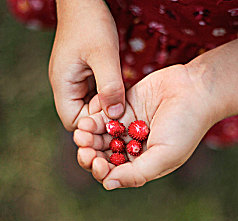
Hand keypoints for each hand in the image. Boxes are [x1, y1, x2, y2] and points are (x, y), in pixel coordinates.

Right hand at [49, 0, 124, 130]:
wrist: (85, 0)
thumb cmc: (91, 23)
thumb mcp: (104, 54)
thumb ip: (109, 86)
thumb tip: (116, 115)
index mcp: (63, 86)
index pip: (73, 122)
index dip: (93, 123)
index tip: (111, 111)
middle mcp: (66, 89)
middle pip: (82, 118)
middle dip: (101, 117)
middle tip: (119, 106)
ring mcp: (75, 84)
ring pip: (90, 108)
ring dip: (106, 107)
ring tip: (120, 97)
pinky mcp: (84, 78)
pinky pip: (95, 96)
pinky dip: (107, 97)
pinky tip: (118, 90)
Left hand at [74, 64, 218, 188]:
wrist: (194, 90)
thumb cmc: (185, 126)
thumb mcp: (164, 155)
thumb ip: (137, 173)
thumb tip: (108, 184)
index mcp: (142, 165)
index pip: (114, 174)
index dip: (101, 172)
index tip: (98, 164)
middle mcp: (131, 150)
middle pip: (102, 158)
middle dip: (90, 156)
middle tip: (84, 148)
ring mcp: (125, 130)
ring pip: (98, 139)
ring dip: (87, 139)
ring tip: (82, 133)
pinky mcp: (121, 111)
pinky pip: (101, 120)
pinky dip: (92, 122)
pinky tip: (86, 122)